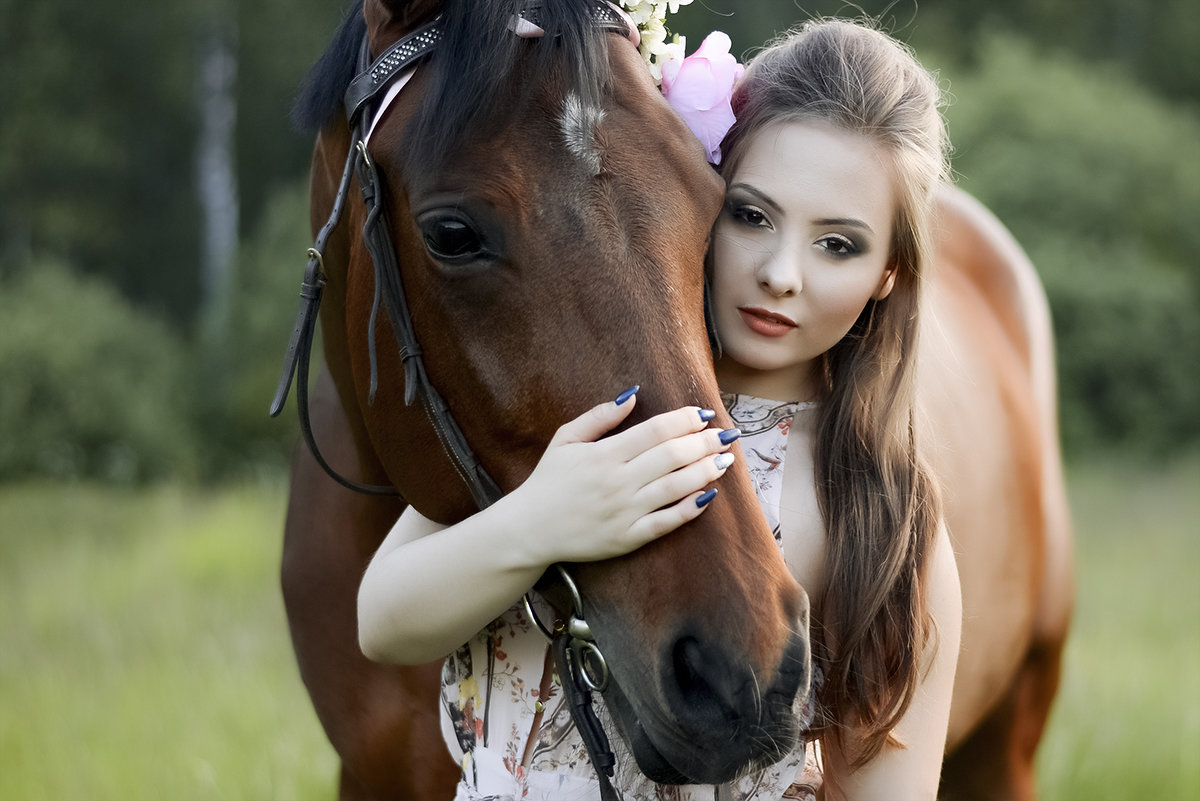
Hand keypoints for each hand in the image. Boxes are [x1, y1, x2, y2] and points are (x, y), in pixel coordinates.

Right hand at [500, 386, 739, 566]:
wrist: (529, 529)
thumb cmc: (548, 481)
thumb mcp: (565, 439)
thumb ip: (599, 416)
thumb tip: (633, 394)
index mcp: (604, 454)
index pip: (656, 430)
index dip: (686, 420)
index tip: (704, 415)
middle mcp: (618, 481)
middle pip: (673, 456)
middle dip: (705, 443)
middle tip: (726, 435)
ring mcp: (625, 512)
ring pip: (677, 488)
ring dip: (706, 472)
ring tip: (724, 461)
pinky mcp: (628, 538)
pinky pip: (667, 522)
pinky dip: (690, 509)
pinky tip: (708, 496)